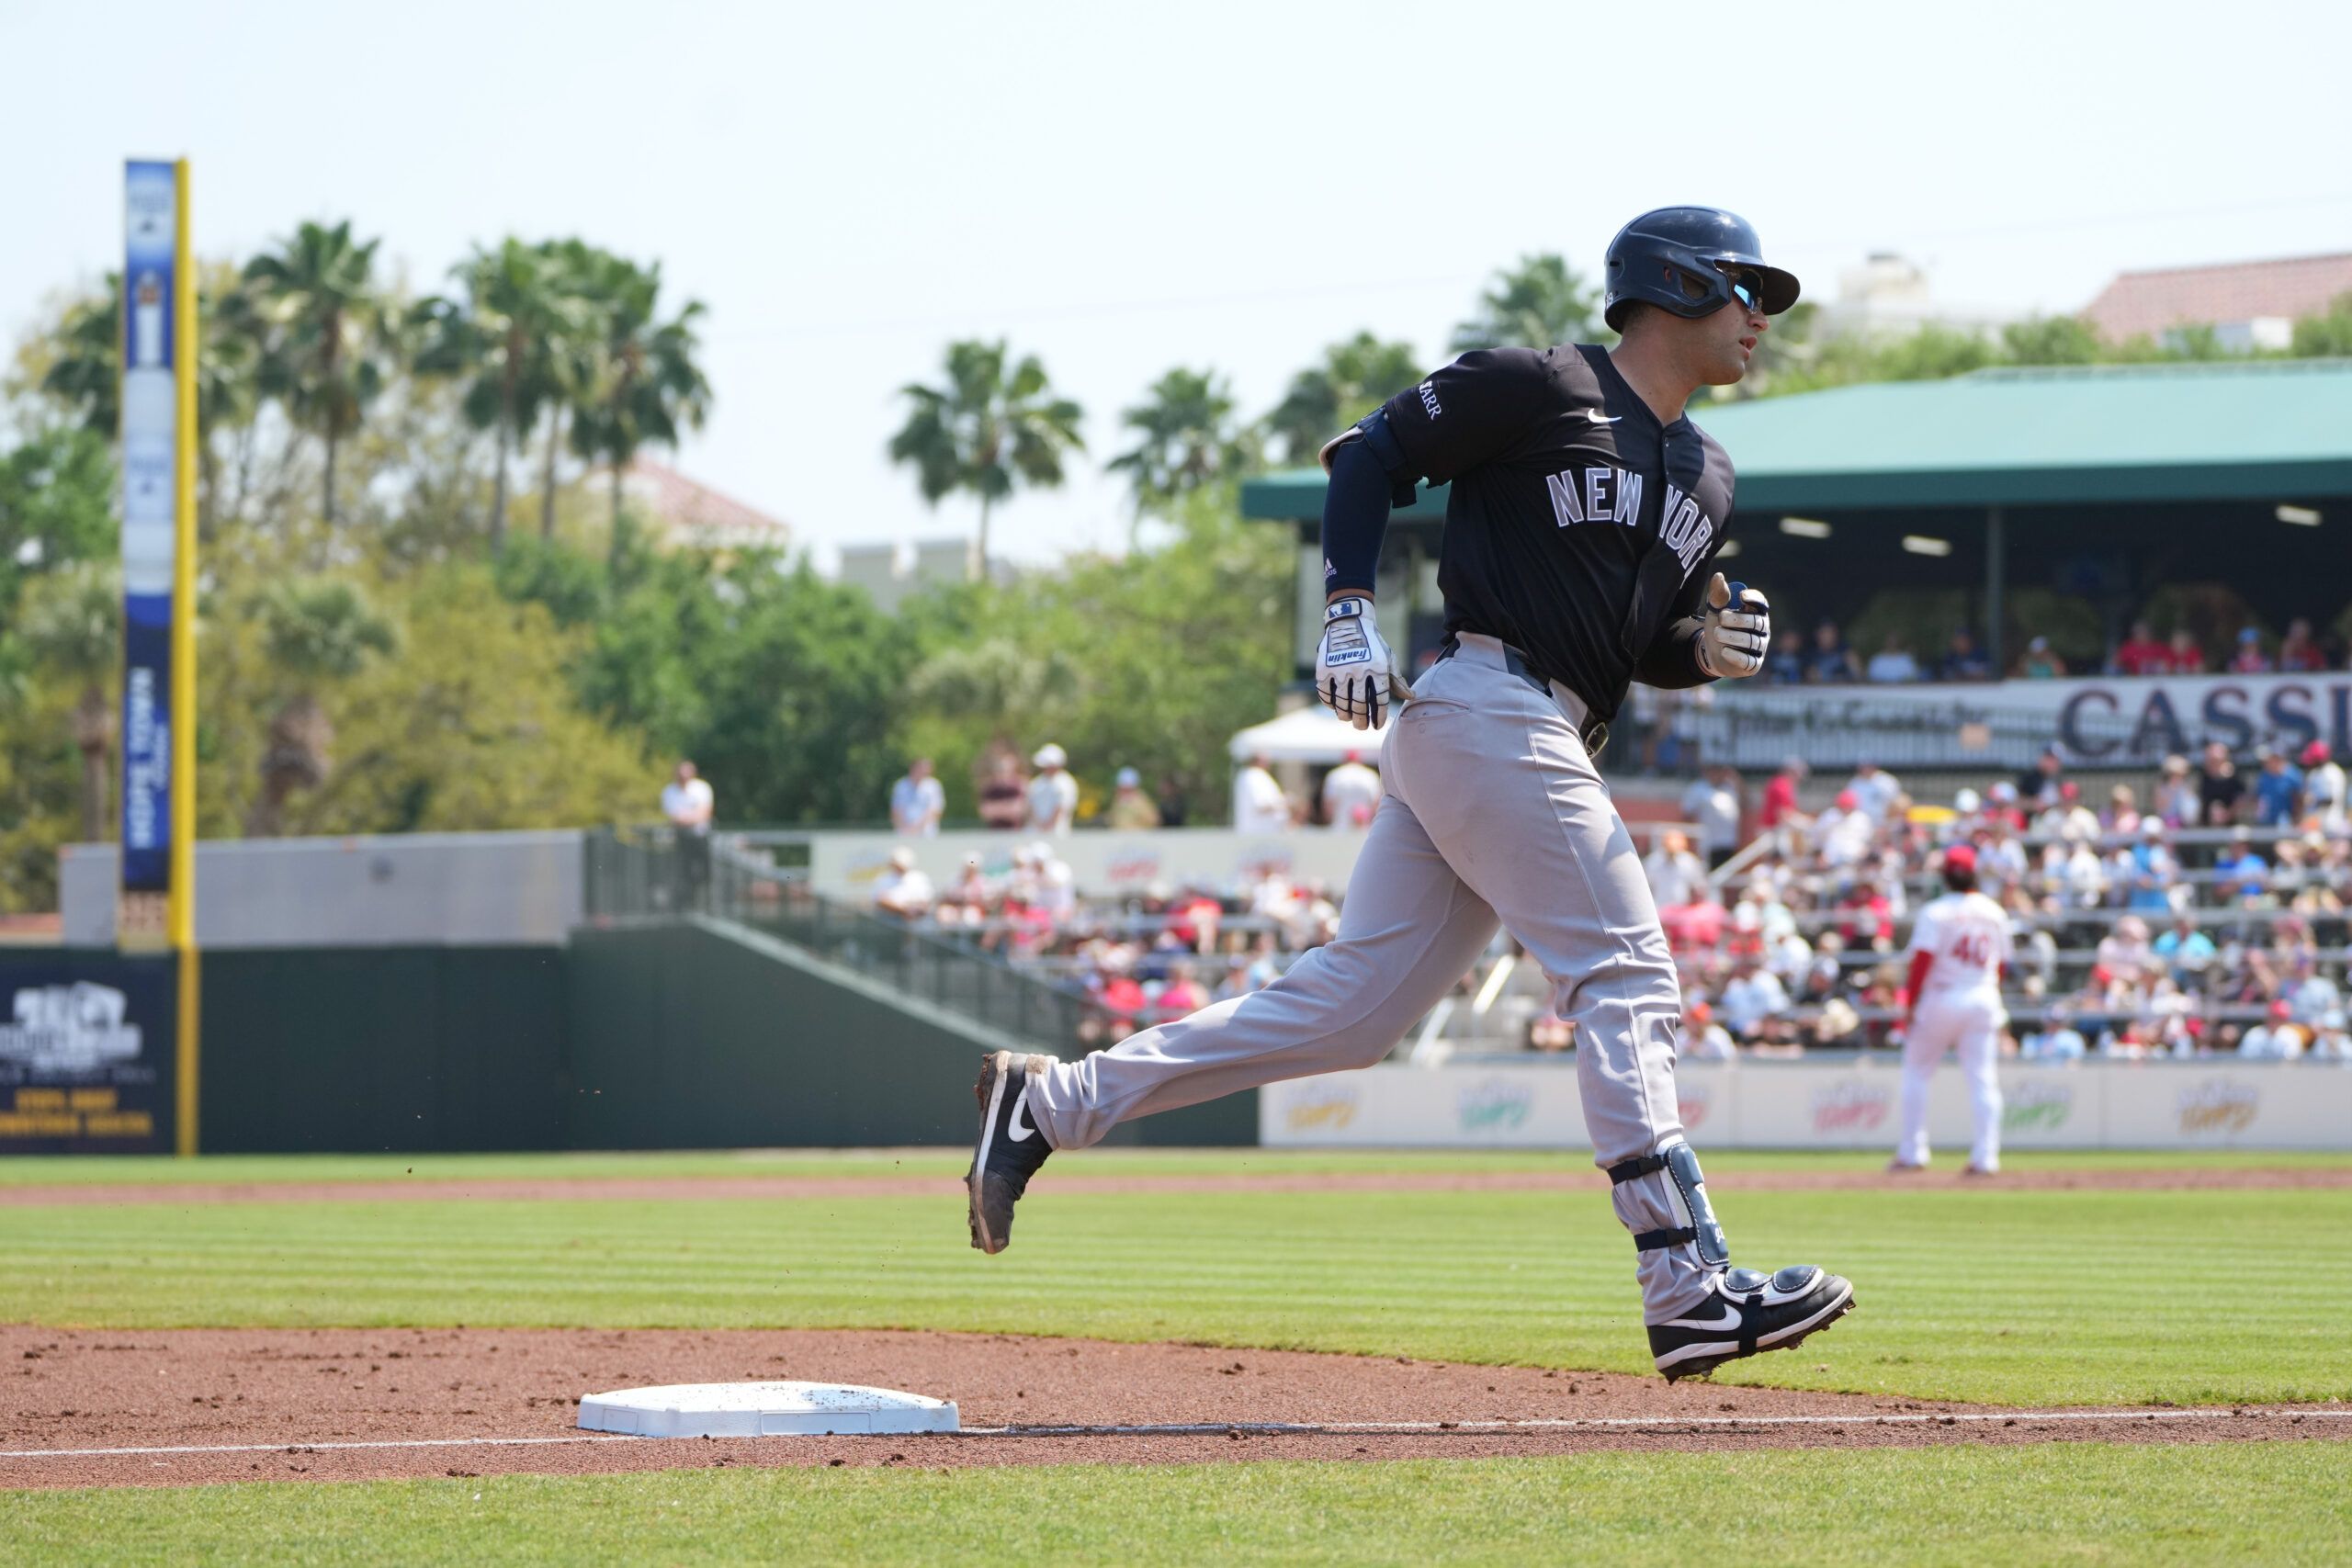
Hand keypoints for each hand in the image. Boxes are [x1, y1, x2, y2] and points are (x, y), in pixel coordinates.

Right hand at [1317, 596, 1400, 729]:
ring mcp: (1340, 670)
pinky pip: (1325, 694)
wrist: (1350, 622)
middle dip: (1361, 721)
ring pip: (1342, 703)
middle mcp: (1359, 671)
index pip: (1380, 700)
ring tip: (1349, 719)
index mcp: (1378, 669)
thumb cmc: (1373, 644)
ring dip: (1345, 715)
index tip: (1377, 725)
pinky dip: (1329, 704)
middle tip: (1362, 727)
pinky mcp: (1324, 669)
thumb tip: (1410, 697)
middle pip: (1360, 706)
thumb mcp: (1388, 659)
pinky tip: (1335, 707)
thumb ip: (1397, 680)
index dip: (1379, 716)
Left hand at [1697, 573, 1770, 678]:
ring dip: (1731, 637)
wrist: (1709, 652)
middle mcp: (1762, 630)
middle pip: (1756, 623)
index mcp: (1756, 613)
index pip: (1762, 604)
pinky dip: (1735, 655)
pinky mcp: (1754, 665)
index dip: (1755, 599)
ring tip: (1716, 634)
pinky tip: (1724, 651)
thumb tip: (1719, 576)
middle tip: (1721, 617)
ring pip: (1751, 642)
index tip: (1741, 596)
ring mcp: (1760, 648)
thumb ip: (1718, 594)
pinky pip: (1748, 661)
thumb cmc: (1718, 626)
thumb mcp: (1715, 609)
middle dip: (1738, 619)